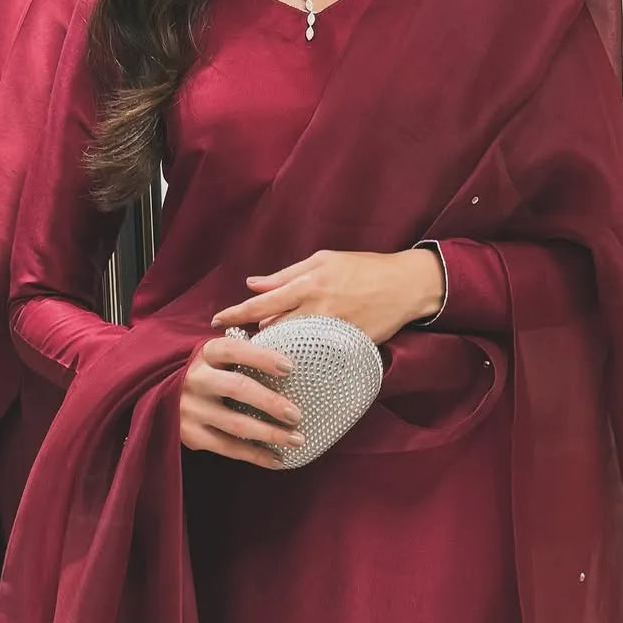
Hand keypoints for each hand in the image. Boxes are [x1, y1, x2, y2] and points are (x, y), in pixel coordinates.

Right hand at [180, 336, 305, 469]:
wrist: (159, 392)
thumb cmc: (206, 371)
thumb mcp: (215, 356)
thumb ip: (242, 355)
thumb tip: (289, 359)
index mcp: (204, 353)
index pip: (234, 350)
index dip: (262, 357)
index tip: (290, 367)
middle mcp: (194, 379)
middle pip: (237, 388)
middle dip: (270, 402)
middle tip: (296, 415)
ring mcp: (189, 408)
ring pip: (235, 423)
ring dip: (269, 434)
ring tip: (297, 440)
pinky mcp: (190, 435)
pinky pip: (227, 447)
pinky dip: (255, 455)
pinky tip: (277, 459)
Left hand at [211, 249, 445, 345]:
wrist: (405, 285)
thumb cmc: (363, 268)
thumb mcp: (322, 261)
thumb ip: (285, 275)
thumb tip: (253, 284)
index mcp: (308, 285)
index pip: (261, 304)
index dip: (235, 314)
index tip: (216, 322)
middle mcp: (317, 309)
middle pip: (273, 331)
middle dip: (254, 339)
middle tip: (239, 346)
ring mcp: (333, 331)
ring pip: (292, 347)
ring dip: (275, 350)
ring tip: (264, 355)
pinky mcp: (347, 346)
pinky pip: (316, 357)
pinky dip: (302, 357)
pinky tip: (294, 362)